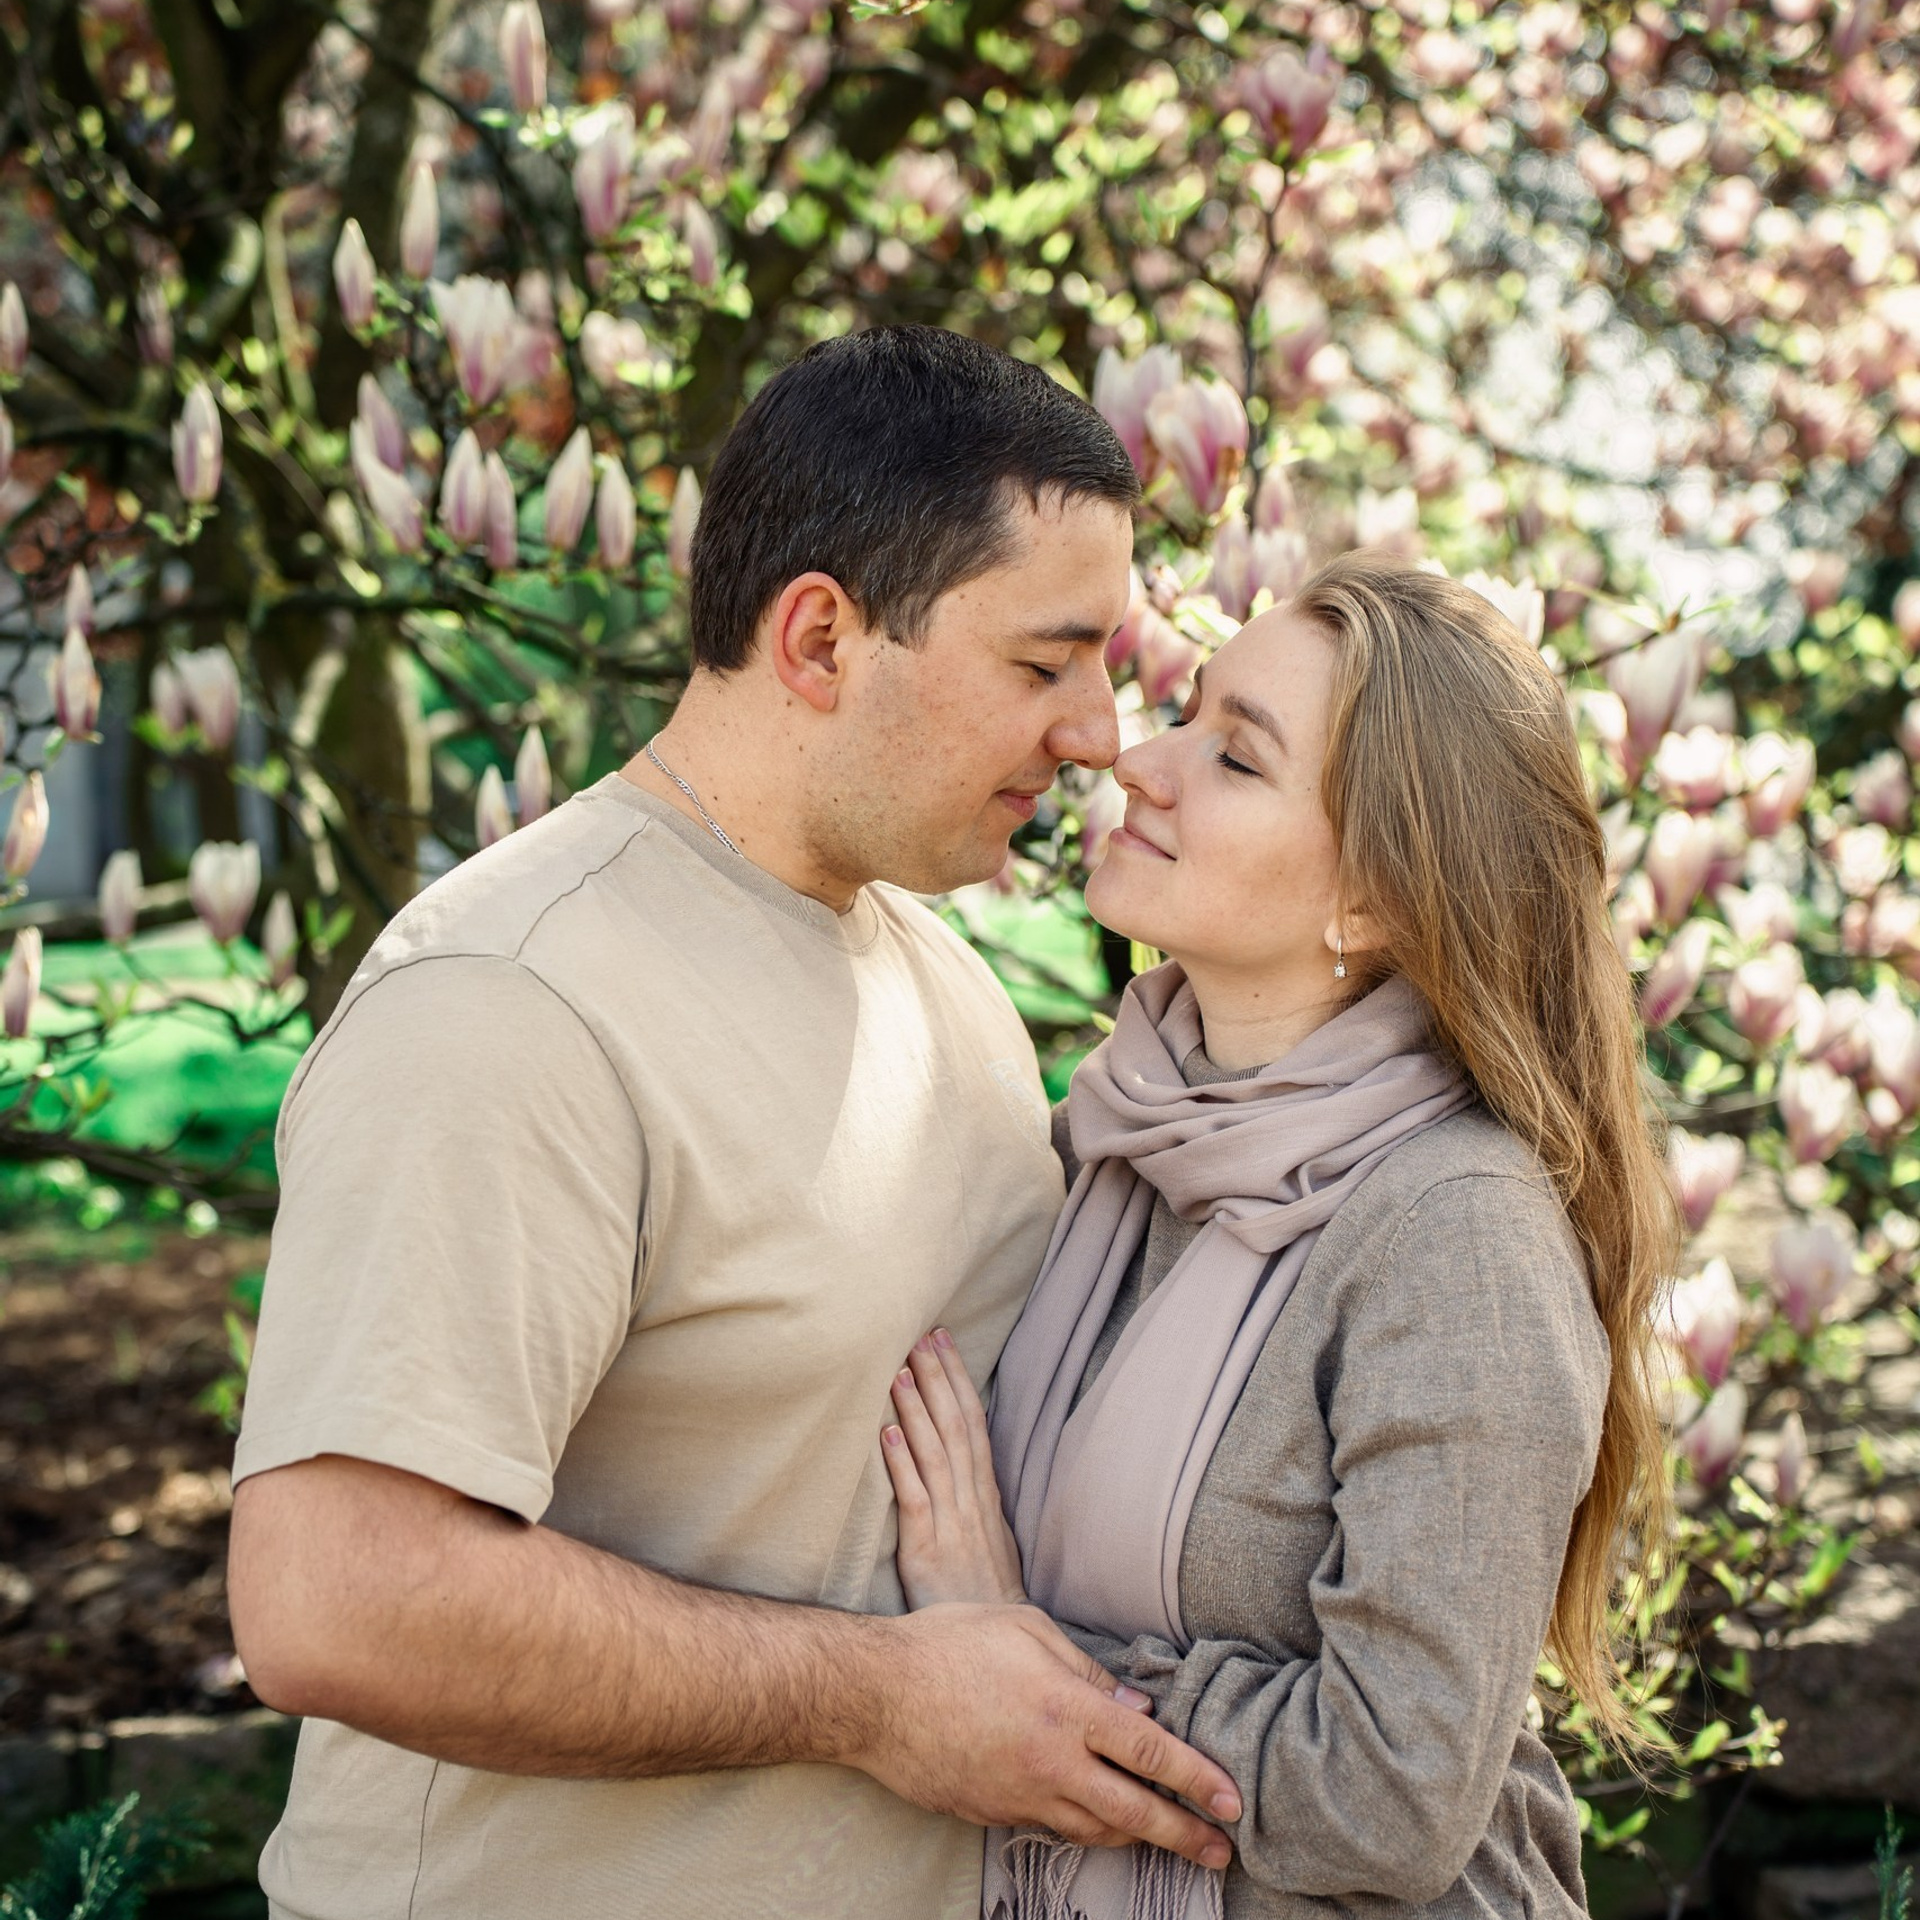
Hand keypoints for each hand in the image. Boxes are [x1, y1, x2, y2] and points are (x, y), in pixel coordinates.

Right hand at [852, 1602, 1238, 1870]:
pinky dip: (1084, 1826)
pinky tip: (1097, 1819)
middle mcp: (1052, 1762)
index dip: (1198, 1779)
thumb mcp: (1025, 1629)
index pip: (1151, 1753)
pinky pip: (1052, 1826)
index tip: (1232, 1799)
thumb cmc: (949, 1643)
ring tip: (1167, 1837)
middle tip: (1220, 1850)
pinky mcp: (993, 1813)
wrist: (874, 1695)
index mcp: (1067, 1709)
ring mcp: (1021, 1795)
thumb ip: (1087, 1668)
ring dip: (1137, 1837)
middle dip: (1185, 1834)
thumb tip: (1135, 1705)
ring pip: (1096, 1829)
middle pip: (1135, 1811)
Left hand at [884, 1327, 1025, 1607]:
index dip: (958, 1380)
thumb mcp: (988, 1535)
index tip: (943, 1340)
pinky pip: (916, 1500)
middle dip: (938, 1380)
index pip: (974, 1423)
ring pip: (936, 1455)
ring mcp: (951, 1525)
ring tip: (898, 1371)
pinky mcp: (927, 1552)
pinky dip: (902, 1465)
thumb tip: (956, 1455)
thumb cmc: (984, 1592)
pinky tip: (887, 1435)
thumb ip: (971, 1495)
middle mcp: (971, 1501)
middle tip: (920, 1335)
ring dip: (917, 1411)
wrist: (995, 1642)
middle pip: (957, 1428)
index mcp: (985, 1494)